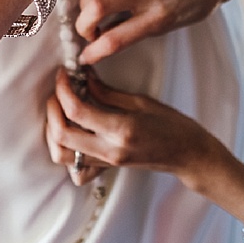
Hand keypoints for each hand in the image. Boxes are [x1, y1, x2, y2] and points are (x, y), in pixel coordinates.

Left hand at [44, 68, 227, 185]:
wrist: (190, 155)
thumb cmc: (173, 125)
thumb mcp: (142, 101)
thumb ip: (107, 92)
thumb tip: (83, 78)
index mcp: (122, 130)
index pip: (77, 111)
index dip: (63, 90)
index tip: (64, 74)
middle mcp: (110, 150)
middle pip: (61, 135)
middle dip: (53, 109)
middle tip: (59, 91)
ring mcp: (107, 162)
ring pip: (62, 154)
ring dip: (53, 130)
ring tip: (61, 110)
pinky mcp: (106, 168)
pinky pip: (75, 165)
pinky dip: (65, 150)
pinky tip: (72, 132)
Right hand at [75, 0, 242, 64]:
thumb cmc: (191, 5)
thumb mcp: (166, 26)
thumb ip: (132, 32)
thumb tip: (98, 42)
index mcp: (161, 15)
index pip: (117, 38)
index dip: (94, 51)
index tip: (86, 57)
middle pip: (97, 6)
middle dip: (83, 24)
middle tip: (89, 32)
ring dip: (85, 5)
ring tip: (93, 14)